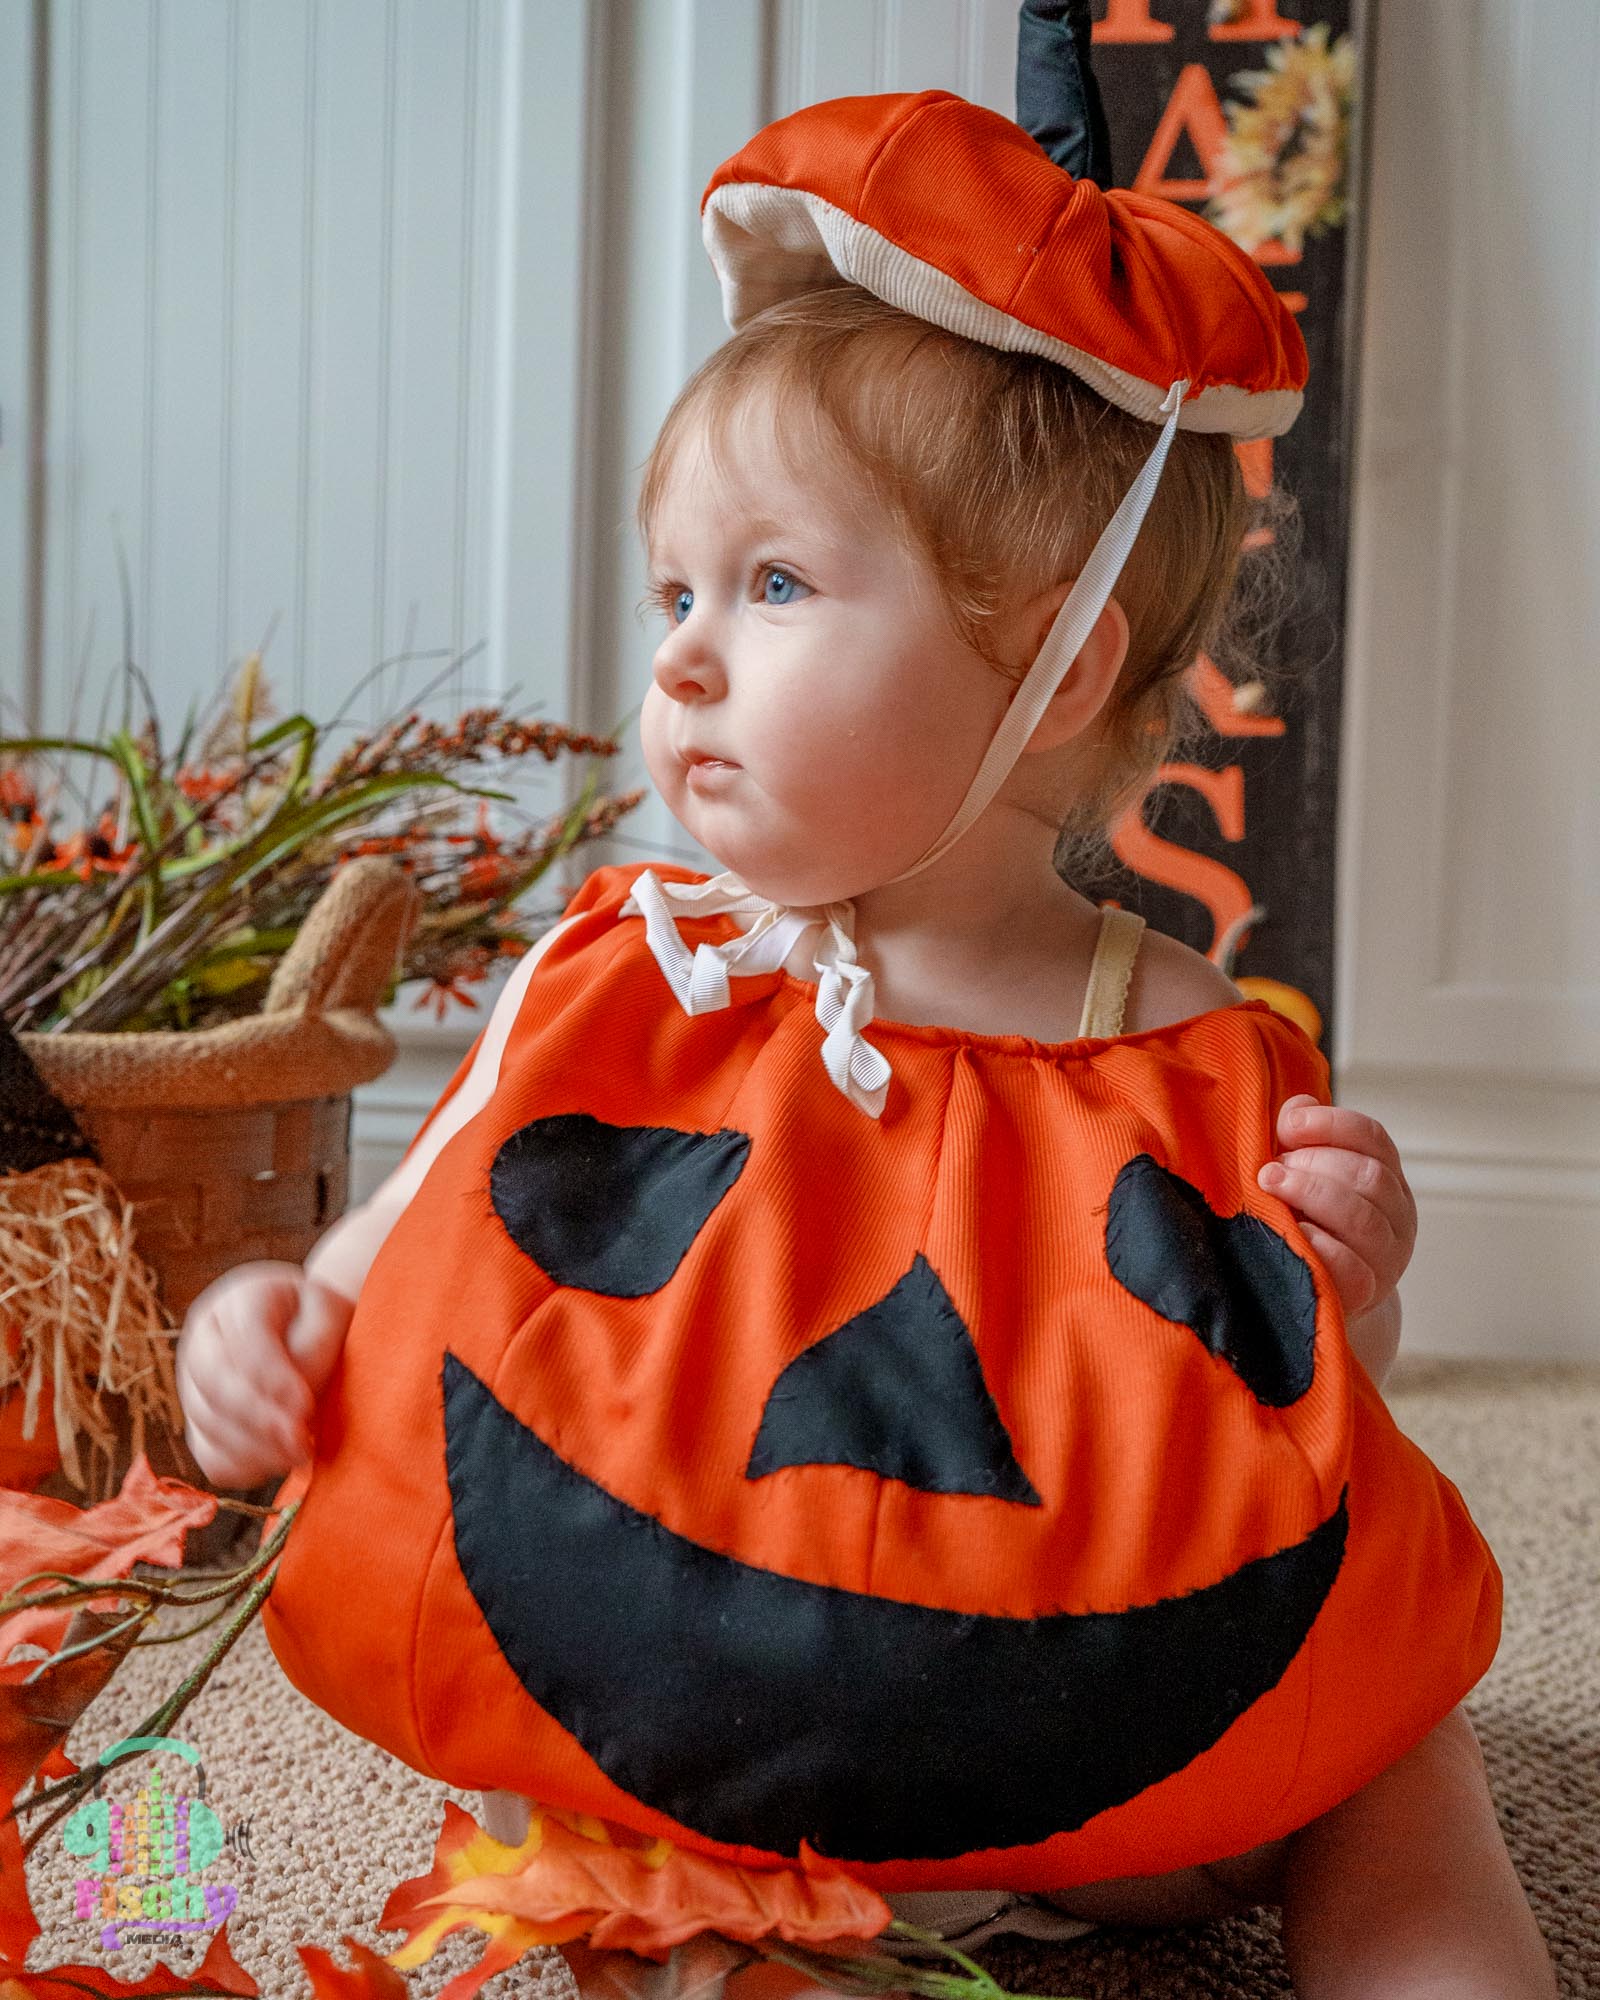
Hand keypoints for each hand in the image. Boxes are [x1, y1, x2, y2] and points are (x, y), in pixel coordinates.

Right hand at [176, 1262, 353, 1487]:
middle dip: (257, 1418)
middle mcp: (205, 1339)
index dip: (271, 1375)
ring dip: (254, 1447)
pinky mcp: (203, 1422)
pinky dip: (241, 1466)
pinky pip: (210, 1455)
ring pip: (208, 1422)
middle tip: (299, 1442)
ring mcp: (195, 1383)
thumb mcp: (330, 1314)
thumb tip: (293, 1405)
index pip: (244, 1337)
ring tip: (300, 1454)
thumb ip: (314, 1346)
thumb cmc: (323, 1320)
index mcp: (241, 1299)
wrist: (311, 1331)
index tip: (305, 1406)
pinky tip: (278, 1463)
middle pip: (213, 1381)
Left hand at [1256, 1097, 1416, 1319]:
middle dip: (1313, 1163)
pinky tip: (1291, 1233)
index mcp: (1387, 1177)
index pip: (1372, 1137)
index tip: (1288, 1125)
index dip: (1331, 1124)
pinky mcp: (1368, 1292)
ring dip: (1310, 1194)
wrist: (1321, 1295)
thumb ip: (1302, 1140)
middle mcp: (1398, 1215)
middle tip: (1270, 1170)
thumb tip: (1298, 1107)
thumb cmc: (1309, 1225)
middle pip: (1368, 1175)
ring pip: (1362, 1218)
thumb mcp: (1305, 1176)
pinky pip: (1350, 1266)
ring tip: (1271, 1187)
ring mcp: (1388, 1256)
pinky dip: (1317, 1244)